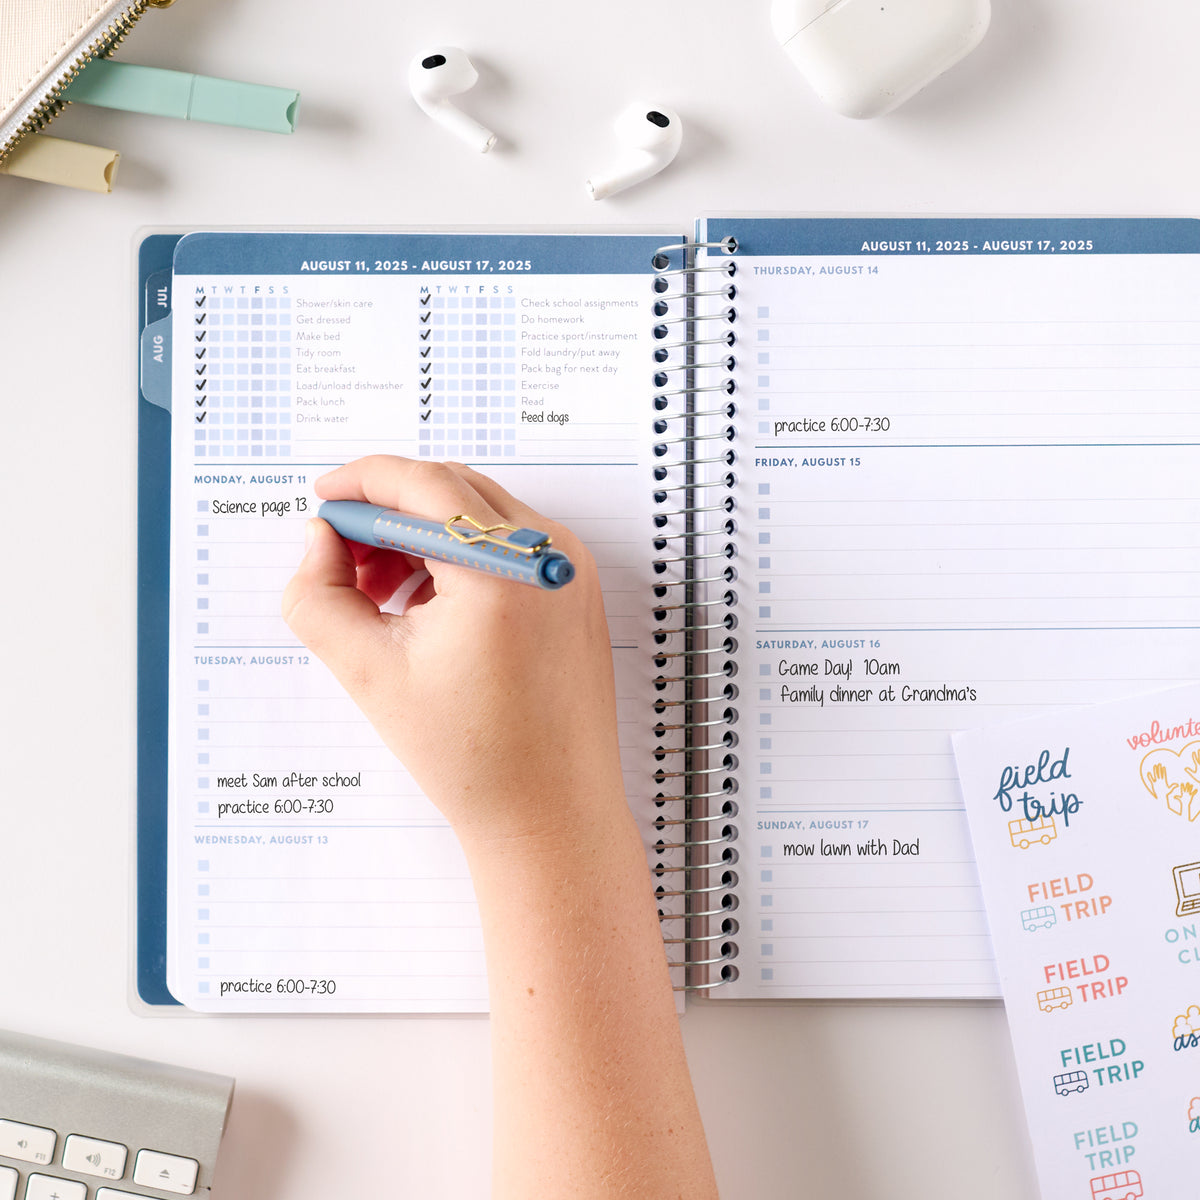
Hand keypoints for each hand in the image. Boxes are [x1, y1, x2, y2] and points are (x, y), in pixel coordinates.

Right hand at [282, 456, 625, 850]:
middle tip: (343, 558)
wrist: (551, 815)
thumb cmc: (473, 758)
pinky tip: (426, 609)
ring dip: (422, 536)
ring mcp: (571, 572)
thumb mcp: (368, 672)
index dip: (362, 481)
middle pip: (453, 492)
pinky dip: (460, 559)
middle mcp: (551, 555)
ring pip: (480, 517)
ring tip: (381, 597)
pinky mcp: (576, 593)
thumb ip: (319, 594)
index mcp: (505, 568)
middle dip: (388, 513)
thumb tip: (321, 539)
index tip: (322, 498)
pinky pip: (509, 547)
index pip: (424, 484)